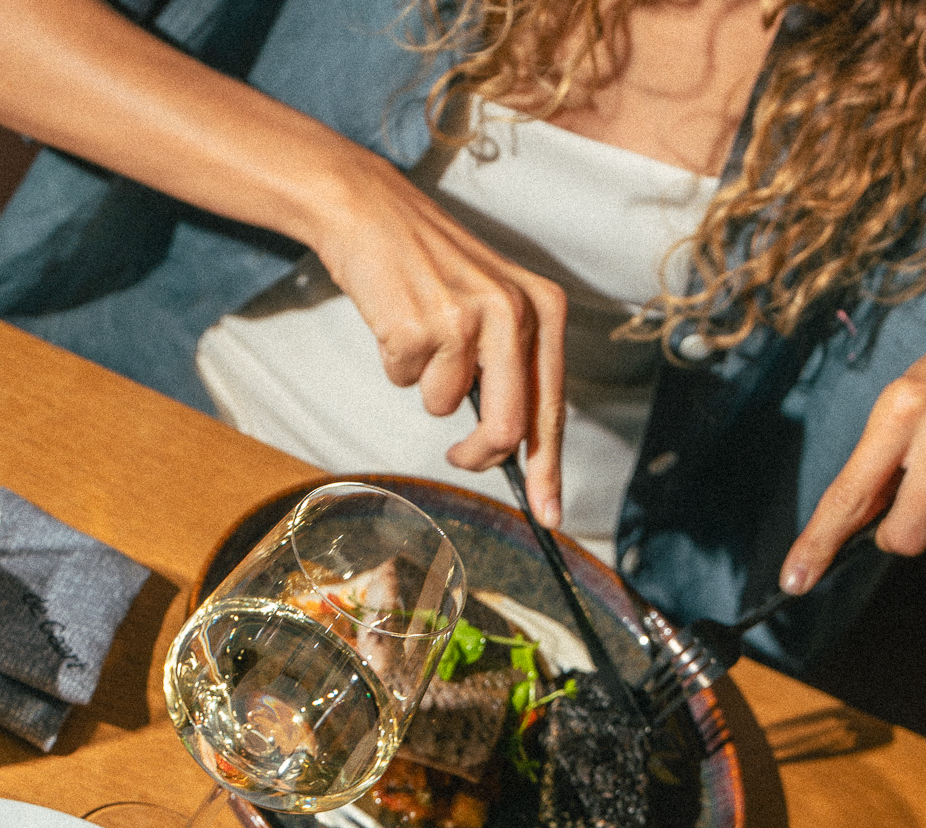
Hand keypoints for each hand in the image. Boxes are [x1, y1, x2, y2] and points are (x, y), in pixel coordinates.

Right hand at [309, 156, 568, 526]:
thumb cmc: (435, 268)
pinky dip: (395, 364)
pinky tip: (397, 320)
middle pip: (506, 429)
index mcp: (544, 309)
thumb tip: (515, 447)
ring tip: (421, 334)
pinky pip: (405, 382)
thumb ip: (513, 368)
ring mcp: (466, 319)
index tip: (550, 515)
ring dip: (424, 385)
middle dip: (478, 456)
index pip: (551, 408)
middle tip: (459, 457)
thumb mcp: (494, 306)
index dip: (549, 471)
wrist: (374, 212)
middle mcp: (513, 313)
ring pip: (444, 407)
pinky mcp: (419, 326)